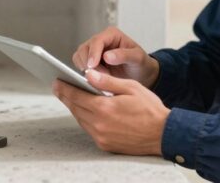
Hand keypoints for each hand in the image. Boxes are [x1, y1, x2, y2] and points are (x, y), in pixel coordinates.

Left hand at [52, 69, 169, 154]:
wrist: (163, 134)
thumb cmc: (150, 109)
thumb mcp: (130, 88)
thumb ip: (107, 82)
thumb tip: (88, 74)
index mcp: (104, 108)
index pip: (76, 96)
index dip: (65, 88)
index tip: (56, 81)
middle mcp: (99, 124)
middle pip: (75, 108)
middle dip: (66, 96)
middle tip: (59, 87)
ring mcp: (101, 136)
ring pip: (80, 119)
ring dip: (74, 107)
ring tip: (71, 97)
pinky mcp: (105, 145)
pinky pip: (89, 129)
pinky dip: (85, 119)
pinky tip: (86, 111)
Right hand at [72, 26, 159, 88]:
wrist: (140, 75)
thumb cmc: (140, 64)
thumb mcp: (138, 58)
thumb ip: (124, 55)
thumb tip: (107, 56)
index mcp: (112, 34)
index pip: (97, 41)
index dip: (93, 53)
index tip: (92, 66)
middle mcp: (100, 40)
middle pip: (84, 49)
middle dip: (89, 64)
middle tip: (101, 76)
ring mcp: (93, 51)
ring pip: (79, 57)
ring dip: (87, 69)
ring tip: (101, 78)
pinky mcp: (89, 61)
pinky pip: (80, 65)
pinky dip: (85, 73)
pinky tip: (96, 79)